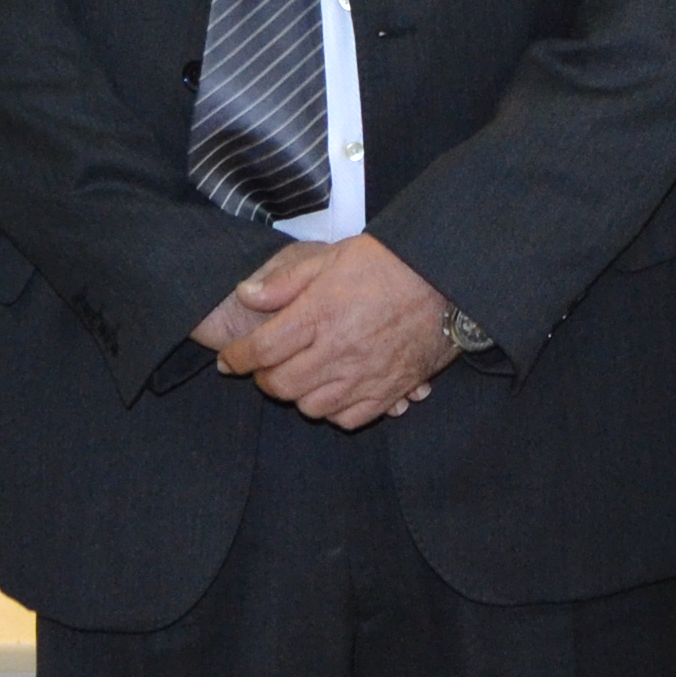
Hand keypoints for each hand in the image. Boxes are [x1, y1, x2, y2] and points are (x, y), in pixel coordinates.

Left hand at [210, 234, 456, 424]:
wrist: (447, 278)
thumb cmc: (388, 263)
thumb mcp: (330, 258)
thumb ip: (285, 281)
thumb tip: (246, 295)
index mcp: (320, 313)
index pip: (262, 349)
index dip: (237, 358)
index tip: (228, 360)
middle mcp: (339, 349)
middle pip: (281, 385)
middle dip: (263, 379)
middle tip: (264, 368)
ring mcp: (365, 374)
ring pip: (311, 407)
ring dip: (297, 395)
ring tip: (299, 377)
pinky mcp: (389, 389)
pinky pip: (349, 418)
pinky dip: (333, 411)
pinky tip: (332, 391)